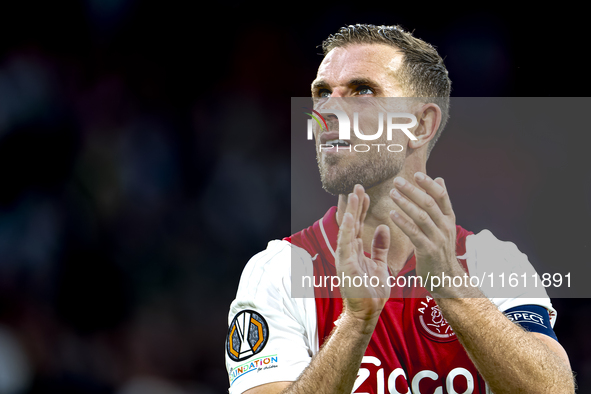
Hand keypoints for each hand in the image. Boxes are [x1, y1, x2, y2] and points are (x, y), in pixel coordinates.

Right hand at [336, 184, 390, 322]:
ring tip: (354, 193)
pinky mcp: (344, 265)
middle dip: (355, 204)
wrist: (367, 313)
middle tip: (359, 185)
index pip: (358, 225)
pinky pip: (345, 243)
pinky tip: (349, 215)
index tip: (364, 192)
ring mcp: (344, 257)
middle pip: (351, 223)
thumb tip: (384, 227)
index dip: (361, 208)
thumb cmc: (372, 292)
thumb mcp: (380, 265)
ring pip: (347, 229)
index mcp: (355, 251)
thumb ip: (380, 246)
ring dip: (350, 211)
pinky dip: (346, 228)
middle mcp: (348, 251)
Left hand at [389, 172, 462, 296]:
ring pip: (421, 216)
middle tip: (397, 180)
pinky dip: (403, 222)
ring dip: (405, 203)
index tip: (416, 173)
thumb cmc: (441, 248)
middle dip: (413, 190)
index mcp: (449, 218)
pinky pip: (414, 233)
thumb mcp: (444, 224)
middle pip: (429, 203)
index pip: (441, 196)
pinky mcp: (428, 251)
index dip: (429, 184)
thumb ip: (440, 203)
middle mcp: (445, 226)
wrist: (447, 278)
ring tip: (392, 193)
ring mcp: (438, 239)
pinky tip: (392, 214)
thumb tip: (439, 179)